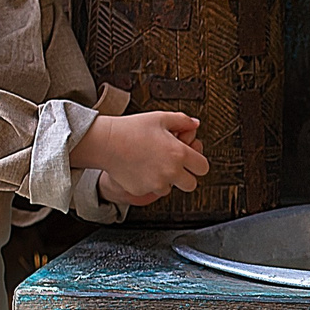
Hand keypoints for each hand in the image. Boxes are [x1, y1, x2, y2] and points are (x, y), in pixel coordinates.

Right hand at [74, 110, 206, 203]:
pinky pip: (151, 191)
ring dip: (166, 180)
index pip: (203, 168)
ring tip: (153, 164)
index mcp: (179, 153)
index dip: (197, 163)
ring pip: (170, 188)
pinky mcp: (142, 190)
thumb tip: (195, 124)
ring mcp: (156, 183)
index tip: (191, 160)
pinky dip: (149, 183)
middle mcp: (171, 171)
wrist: (106, 142)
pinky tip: (140, 168)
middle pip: (191, 184)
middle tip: (175, 166)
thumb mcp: (160, 118)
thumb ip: (182, 121)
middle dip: (186, 176)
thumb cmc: (131, 128)